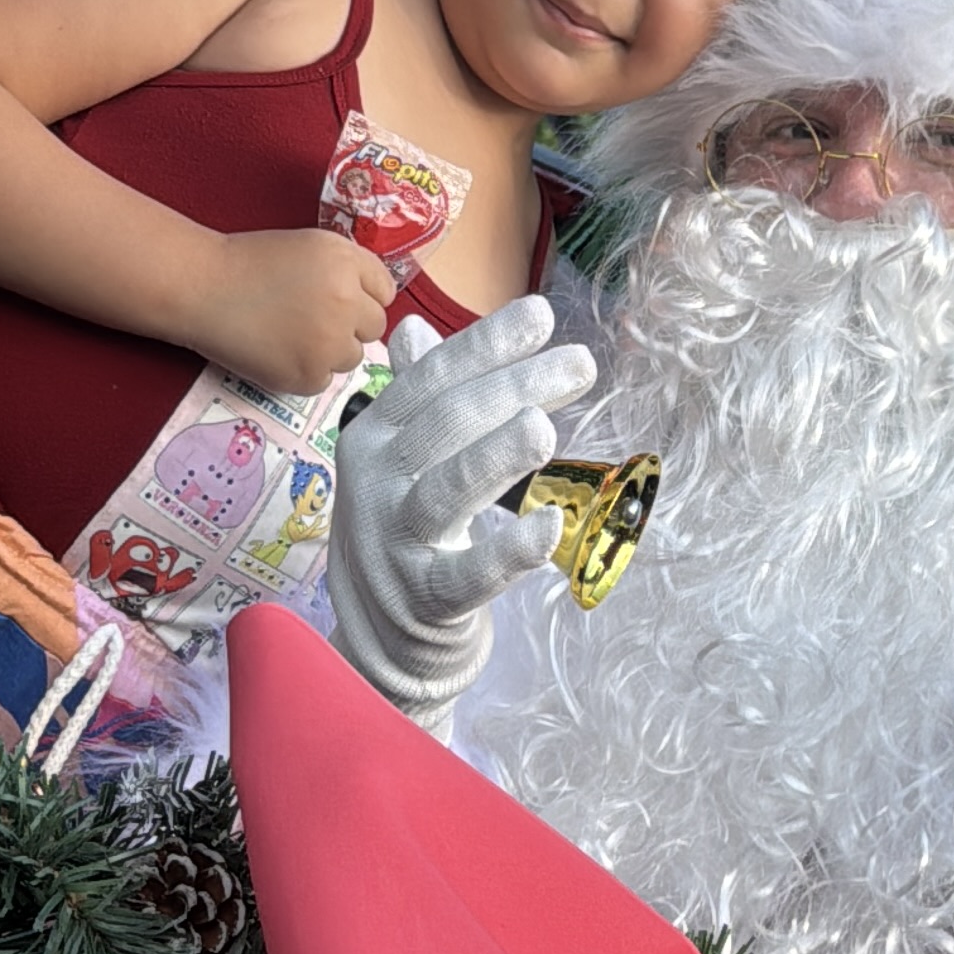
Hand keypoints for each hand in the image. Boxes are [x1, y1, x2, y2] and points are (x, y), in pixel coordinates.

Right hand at [187, 227, 394, 393]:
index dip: (361, 295)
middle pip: (374, 328)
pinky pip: (324, 380)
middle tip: (311, 318)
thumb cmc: (251, 263)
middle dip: (349, 324)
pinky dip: (305, 371)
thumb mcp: (311, 247)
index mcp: (347, 263)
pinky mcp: (307, 376)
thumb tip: (375, 301)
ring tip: (291, 334)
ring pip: (352, 357)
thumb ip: (349, 269)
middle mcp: (347, 302)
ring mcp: (329, 344)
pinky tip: (278, 351)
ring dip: (330, 350)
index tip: (338, 298)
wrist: (202, 288)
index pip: (384, 292)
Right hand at [325, 297, 597, 728]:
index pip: (432, 379)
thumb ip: (413, 396)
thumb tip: (411, 327)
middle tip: (579, 365)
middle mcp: (376, 484)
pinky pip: (467, 575)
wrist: (377, 637)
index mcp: (374, 437)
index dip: (486, 345)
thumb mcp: (398, 460)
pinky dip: (508, 553)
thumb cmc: (403, 531)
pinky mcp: (423, 599)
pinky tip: (550, 527)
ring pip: (445, 492)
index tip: (543, 316)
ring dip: (494, 457)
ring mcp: (396, 543)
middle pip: (447, 423)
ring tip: (543, 428)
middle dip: (515, 387)